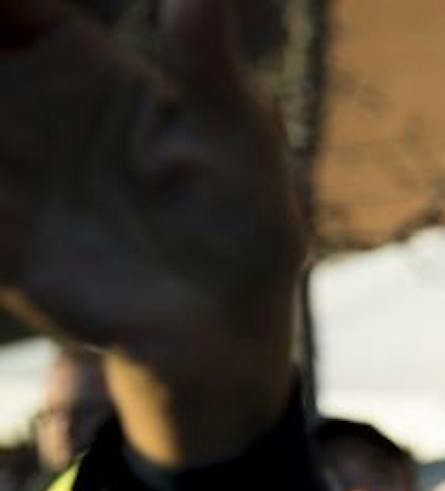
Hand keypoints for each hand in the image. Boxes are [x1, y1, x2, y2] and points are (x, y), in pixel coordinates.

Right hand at [0, 0, 302, 464]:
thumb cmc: (245, 222)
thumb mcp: (236, 136)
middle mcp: (30, 112)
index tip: (5, 7)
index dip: (4, 2)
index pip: (13, 7)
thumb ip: (206, 61)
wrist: (229, 330)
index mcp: (82, 69)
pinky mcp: (0, 242)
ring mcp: (8, 175)